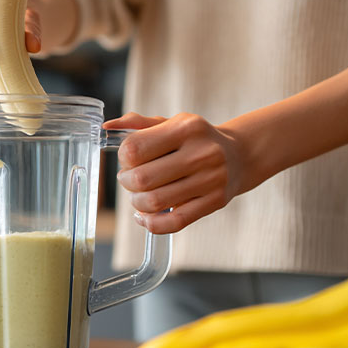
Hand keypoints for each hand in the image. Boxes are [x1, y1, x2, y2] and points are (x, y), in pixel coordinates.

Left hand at [105, 112, 244, 233]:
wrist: (239, 155)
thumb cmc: (196, 140)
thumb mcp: (171, 123)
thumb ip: (138, 125)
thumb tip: (107, 126)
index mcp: (186, 128)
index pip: (135, 148)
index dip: (123, 158)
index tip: (128, 160)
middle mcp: (201, 153)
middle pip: (142, 179)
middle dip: (127, 182)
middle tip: (131, 180)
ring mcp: (210, 180)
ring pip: (154, 202)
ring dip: (137, 203)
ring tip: (140, 196)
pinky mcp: (214, 202)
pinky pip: (173, 223)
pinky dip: (151, 223)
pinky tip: (146, 216)